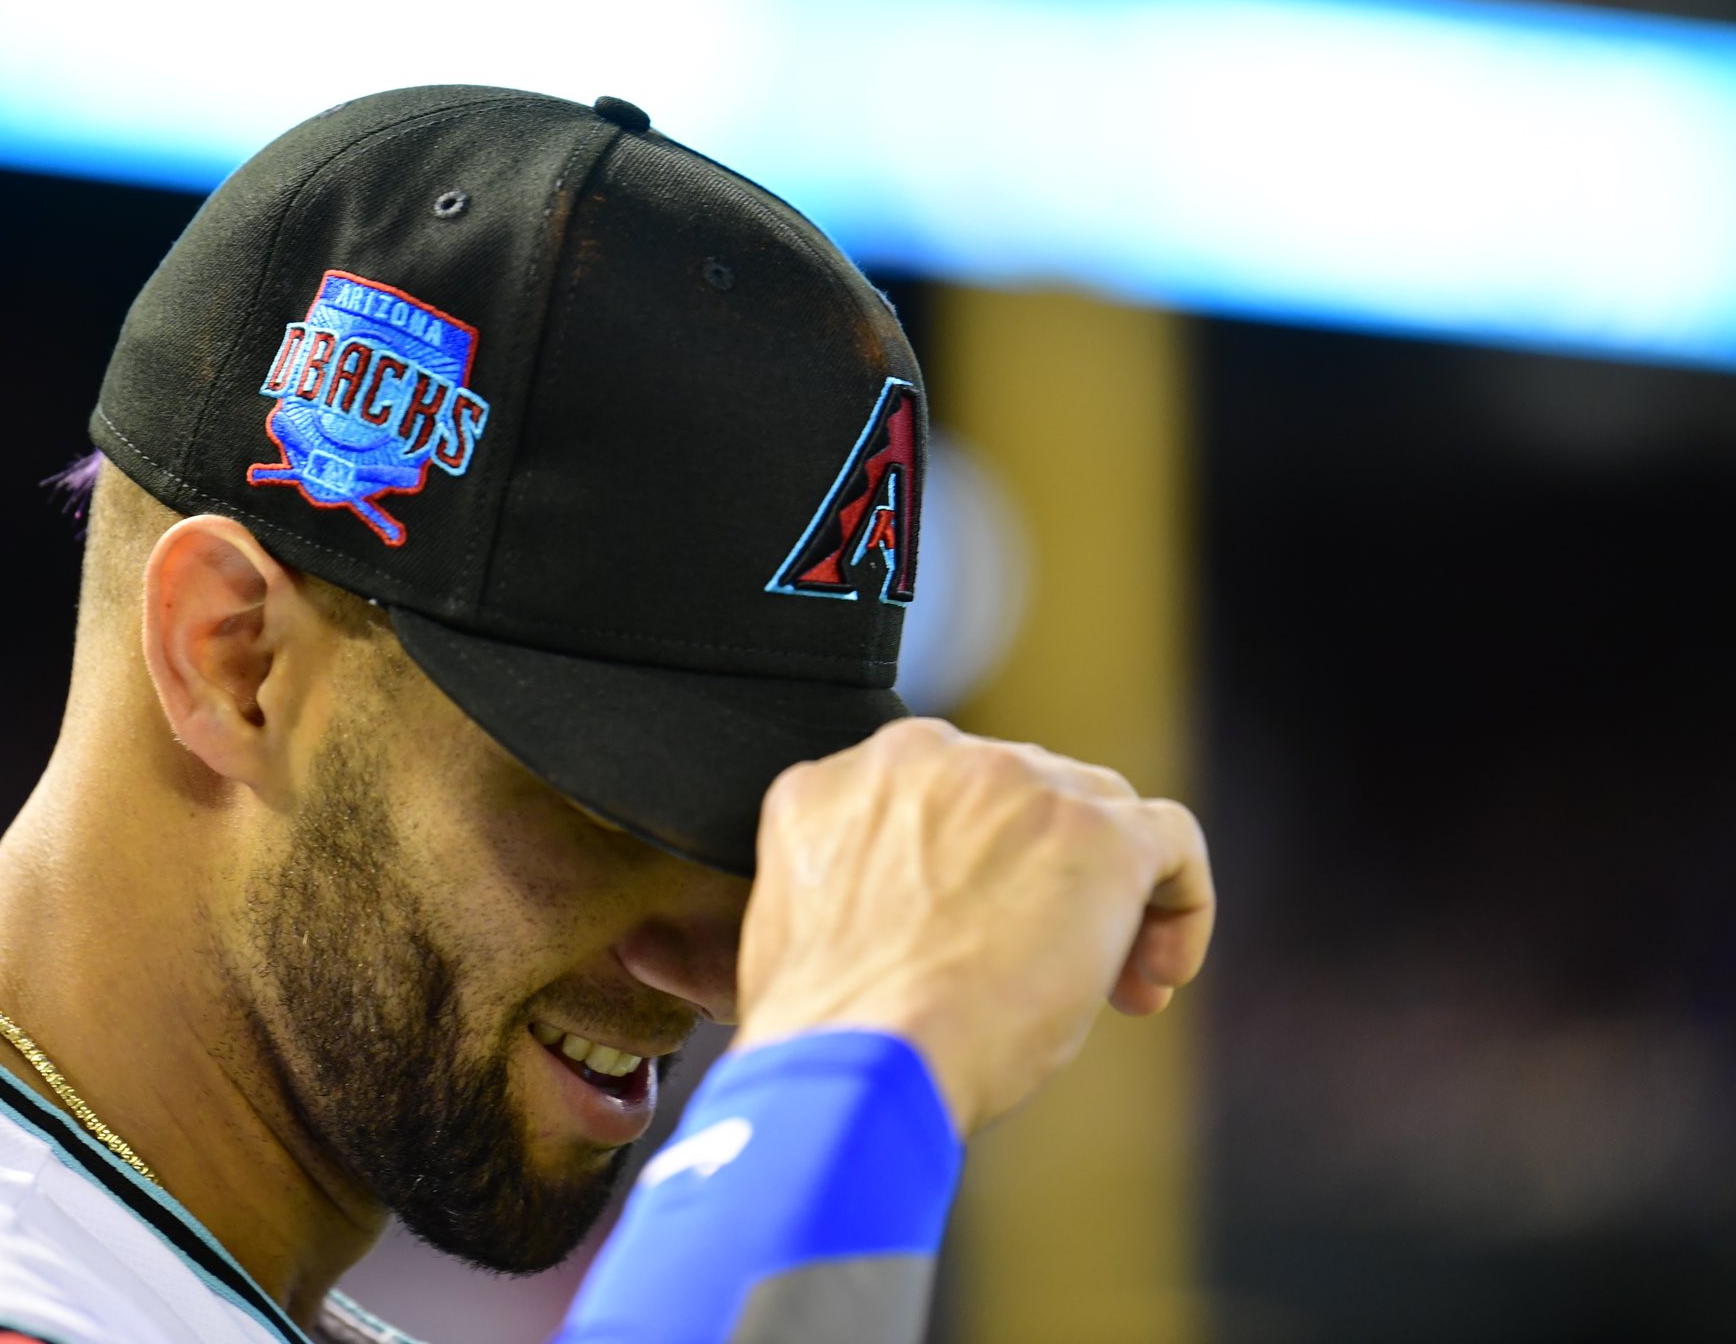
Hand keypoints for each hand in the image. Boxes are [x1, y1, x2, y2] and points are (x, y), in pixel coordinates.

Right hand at [733, 717, 1214, 1136]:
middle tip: (1048, 981)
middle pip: (1026, 796)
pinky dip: (1180, 903)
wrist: (861, 1060)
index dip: (975, 874)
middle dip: (1044, 886)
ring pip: (1101, 812)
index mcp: (839, 778)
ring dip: (1113, 901)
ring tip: (1110, 988)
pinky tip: (1155, 977)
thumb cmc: (812, 1035)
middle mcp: (931, 756)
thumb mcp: (754, 959)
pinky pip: (1170, 839)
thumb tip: (636, 952)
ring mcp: (1018, 784)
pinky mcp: (1094, 832)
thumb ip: (709, 939)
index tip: (977, 950)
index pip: (943, 798)